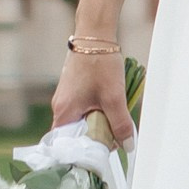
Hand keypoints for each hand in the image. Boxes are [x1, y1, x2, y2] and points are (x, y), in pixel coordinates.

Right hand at [50, 36, 135, 151]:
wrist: (95, 34)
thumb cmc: (100, 64)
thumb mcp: (114, 98)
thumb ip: (120, 124)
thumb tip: (127, 146)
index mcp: (64, 112)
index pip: (66, 145)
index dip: (83, 152)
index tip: (99, 153)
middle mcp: (60, 107)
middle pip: (76, 135)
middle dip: (95, 136)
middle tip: (113, 134)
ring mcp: (67, 98)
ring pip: (82, 121)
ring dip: (98, 122)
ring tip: (113, 116)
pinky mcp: (74, 91)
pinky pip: (84, 109)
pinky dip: (97, 111)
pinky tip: (109, 104)